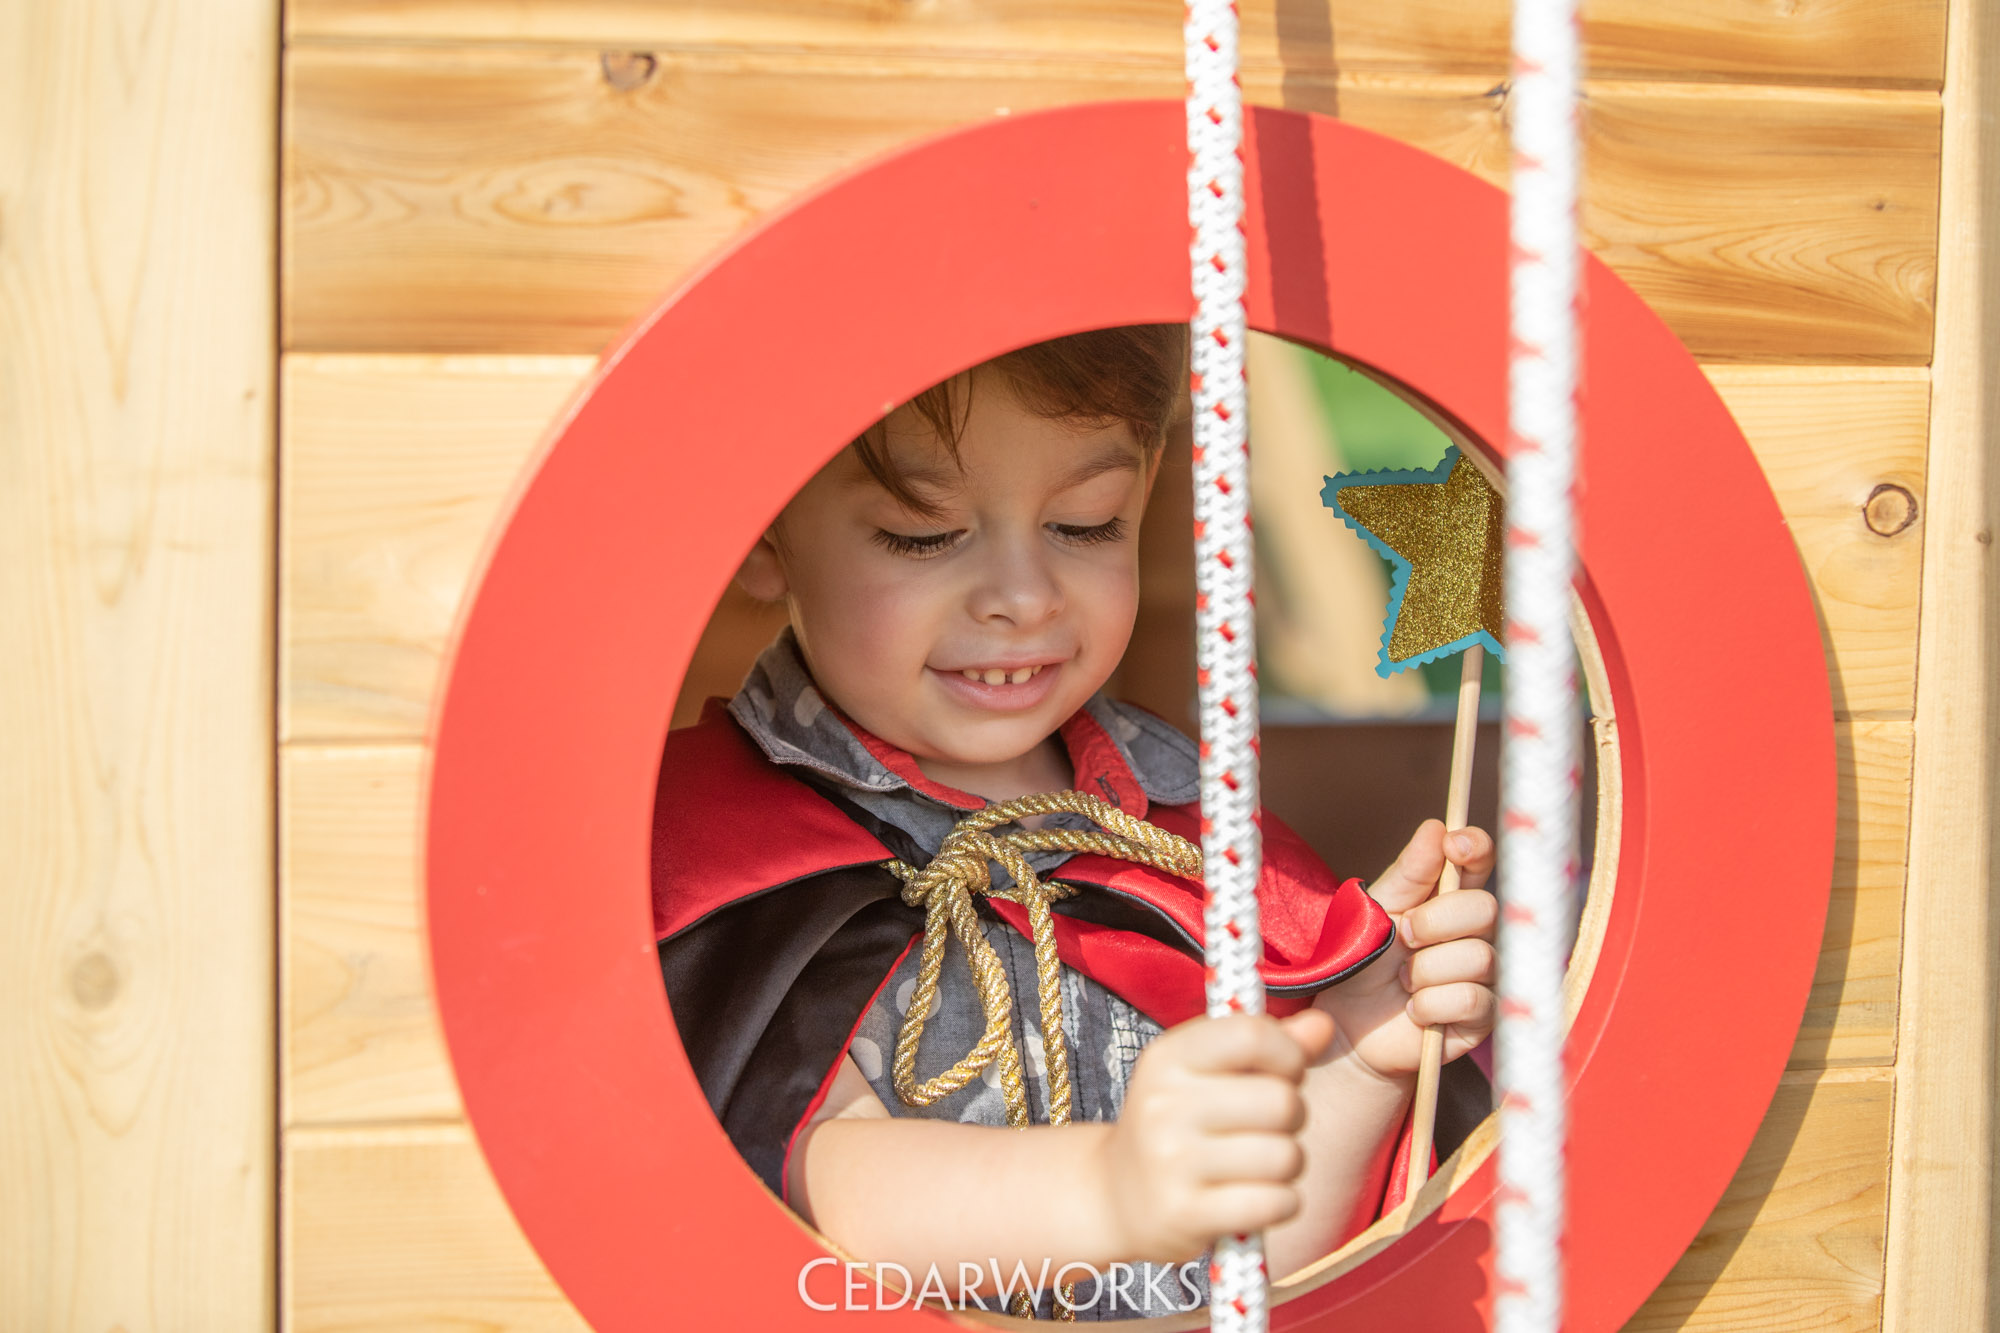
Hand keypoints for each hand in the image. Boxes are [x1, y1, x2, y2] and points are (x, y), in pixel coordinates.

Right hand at [1091, 1009, 1338, 1261]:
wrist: (1117, 1194)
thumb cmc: (1178, 1123)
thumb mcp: (1206, 1072)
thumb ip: (1266, 1045)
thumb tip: (1323, 1026)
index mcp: (1168, 1057)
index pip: (1251, 1035)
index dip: (1287, 1055)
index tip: (1283, 1072)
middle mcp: (1164, 1104)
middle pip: (1281, 1100)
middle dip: (1293, 1116)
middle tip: (1268, 1127)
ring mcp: (1171, 1161)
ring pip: (1285, 1156)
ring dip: (1288, 1164)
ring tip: (1260, 1165)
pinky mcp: (1185, 1214)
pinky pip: (1276, 1202)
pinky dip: (1282, 1203)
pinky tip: (1257, 1198)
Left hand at [1311, 820, 1496, 1081]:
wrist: (1346, 1024)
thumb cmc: (1363, 962)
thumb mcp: (1377, 912)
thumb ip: (1409, 875)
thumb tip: (1435, 827)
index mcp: (1449, 898)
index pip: (1480, 862)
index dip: (1476, 848)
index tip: (1456, 845)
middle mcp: (1477, 933)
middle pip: (1485, 908)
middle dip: (1435, 922)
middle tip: (1403, 938)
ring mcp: (1485, 975)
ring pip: (1479, 957)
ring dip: (1425, 971)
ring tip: (1403, 982)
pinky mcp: (1483, 1017)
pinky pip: (1472, 999)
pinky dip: (1431, 1005)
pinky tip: (1414, 1010)